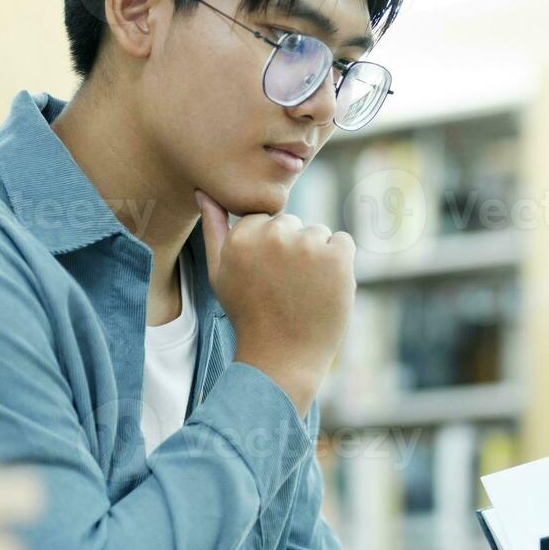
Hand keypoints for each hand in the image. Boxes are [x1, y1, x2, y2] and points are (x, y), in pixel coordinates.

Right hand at [194, 189, 354, 415]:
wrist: (283, 357)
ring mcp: (307, 244)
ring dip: (317, 256)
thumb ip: (214, 230)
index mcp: (243, 235)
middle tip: (285, 287)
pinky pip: (343, 242)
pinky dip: (339, 263)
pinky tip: (323, 289)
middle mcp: (274, 234)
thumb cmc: (249, 315)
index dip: (268, 250)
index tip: (265, 278)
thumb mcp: (220, 273)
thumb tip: (205, 192)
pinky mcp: (337, 255)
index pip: (265, 220)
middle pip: (292, 223)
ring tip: (303, 291)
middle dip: (292, 249)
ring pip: (318, 233)